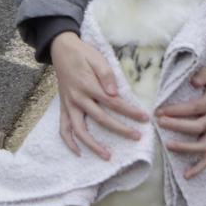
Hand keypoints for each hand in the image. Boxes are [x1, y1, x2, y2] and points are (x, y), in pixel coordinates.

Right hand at [49, 32, 147, 160]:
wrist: (61, 49)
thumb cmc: (83, 53)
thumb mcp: (97, 58)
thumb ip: (106, 75)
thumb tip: (114, 93)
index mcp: (88, 85)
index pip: (113, 103)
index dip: (129, 111)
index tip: (144, 118)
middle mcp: (77, 98)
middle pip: (101, 119)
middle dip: (120, 129)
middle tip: (137, 137)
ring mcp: (69, 105)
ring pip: (79, 130)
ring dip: (93, 145)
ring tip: (107, 156)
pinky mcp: (63, 108)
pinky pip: (64, 128)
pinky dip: (69, 142)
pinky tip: (80, 152)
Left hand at [157, 67, 205, 179]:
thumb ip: (201, 74)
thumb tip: (194, 81)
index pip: (195, 108)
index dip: (178, 111)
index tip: (160, 111)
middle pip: (197, 127)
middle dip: (177, 126)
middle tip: (159, 123)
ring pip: (203, 146)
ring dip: (186, 148)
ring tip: (168, 145)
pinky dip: (198, 168)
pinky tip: (185, 175)